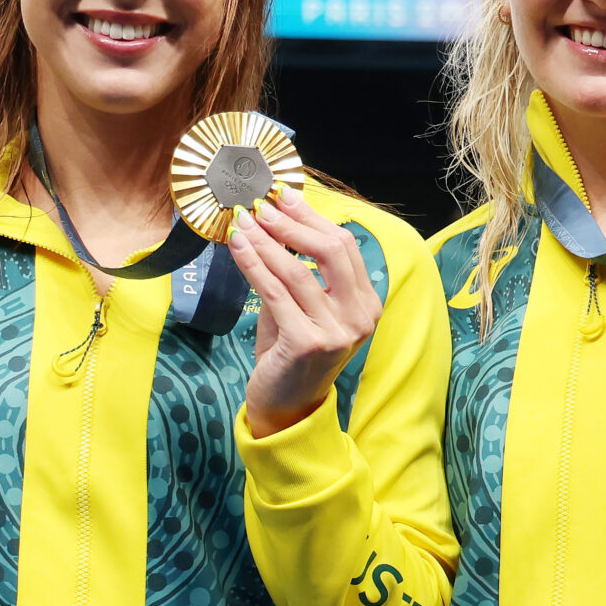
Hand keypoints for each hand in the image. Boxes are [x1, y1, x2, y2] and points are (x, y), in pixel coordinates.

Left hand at [227, 188, 381, 437]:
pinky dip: (254, 265)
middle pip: (332, 250)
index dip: (312, 218)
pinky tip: (238, 248)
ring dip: (266, 241)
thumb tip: (271, 222)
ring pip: (298, 270)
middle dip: (292, 223)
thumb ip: (296, 271)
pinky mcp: (308, 343)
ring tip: (243, 222)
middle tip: (262, 206)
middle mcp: (360, 317)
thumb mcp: (301, 308)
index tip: (283, 197)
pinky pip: (277, 293)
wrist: (285, 407)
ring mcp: (338, 332)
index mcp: (367, 304)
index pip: (344, 247)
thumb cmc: (291, 355)